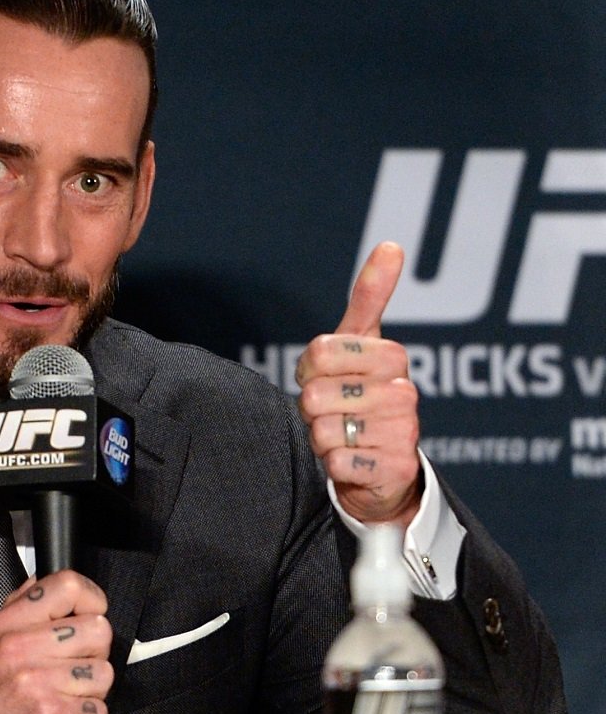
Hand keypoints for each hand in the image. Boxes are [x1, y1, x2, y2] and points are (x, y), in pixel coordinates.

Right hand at [0, 570, 112, 713]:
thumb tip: (42, 580)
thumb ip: (17, 609)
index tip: (91, 613)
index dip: (92, 599)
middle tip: (70, 670)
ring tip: (60, 698)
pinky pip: (98, 710)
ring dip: (89, 691)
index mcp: (8, 625)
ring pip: (103, 672)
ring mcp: (39, 683)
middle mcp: (22, 648)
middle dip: (93, 654)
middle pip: (98, 630)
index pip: (68, 586)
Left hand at [296, 241, 421, 524]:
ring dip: (322, 438)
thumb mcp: (363, 344)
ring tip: (344, 437)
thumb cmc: (364, 397)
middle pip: (315, 393)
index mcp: (392, 357)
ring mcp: (404, 432)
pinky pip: (337, 462)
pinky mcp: (396, 469)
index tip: (324, 377)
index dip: (308, 370)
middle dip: (312, 408)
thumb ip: (370, 296)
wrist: (384, 469)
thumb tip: (392, 244)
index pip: (317, 353)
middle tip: (334, 413)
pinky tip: (352, 461)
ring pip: (323, 429)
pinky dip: (334, 464)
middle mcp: (405, 393)